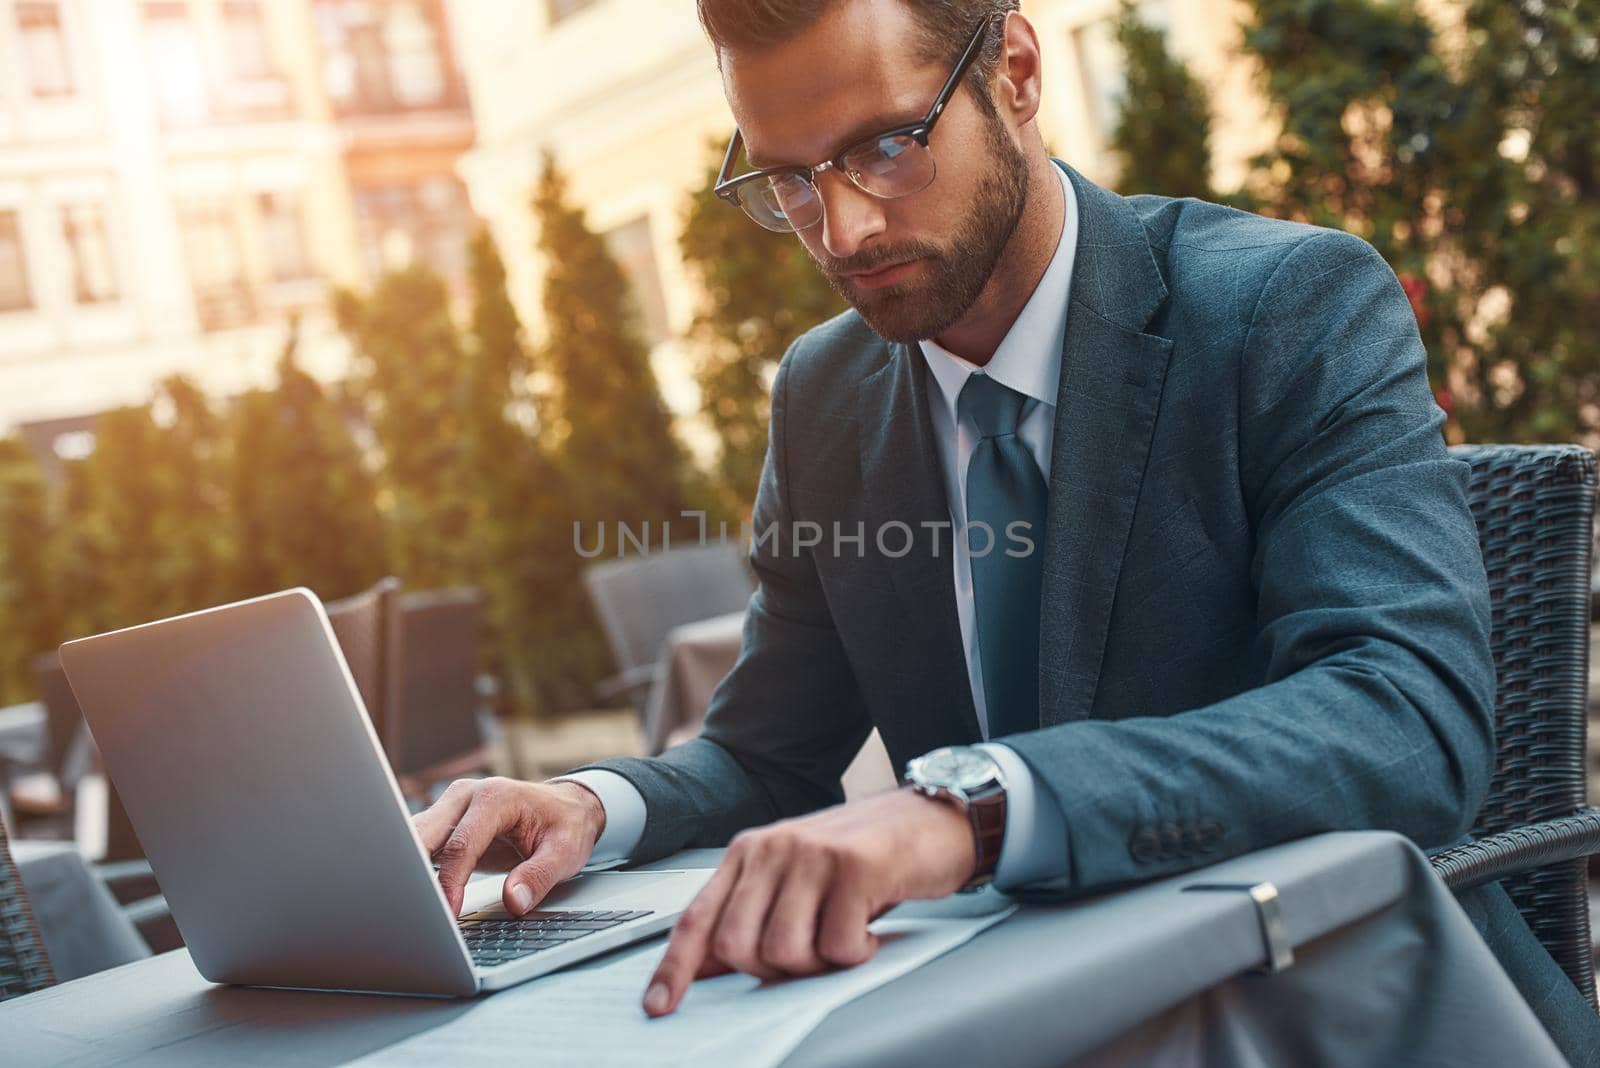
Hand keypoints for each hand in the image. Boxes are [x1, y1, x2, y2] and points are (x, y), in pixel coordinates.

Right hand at [412, 777, 605, 917]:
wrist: (566, 807)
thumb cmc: (565, 825)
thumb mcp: (565, 852)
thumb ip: (539, 876)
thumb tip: (513, 902)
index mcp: (495, 797)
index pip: (461, 845)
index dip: (450, 883)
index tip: (446, 914)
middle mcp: (466, 795)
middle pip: (424, 834)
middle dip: (411, 870)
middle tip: (406, 909)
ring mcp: (452, 806)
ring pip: (415, 837)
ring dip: (406, 868)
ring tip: (402, 903)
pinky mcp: (445, 820)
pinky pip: (420, 843)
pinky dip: (413, 867)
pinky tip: (410, 892)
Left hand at [642, 788, 975, 1016]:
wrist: (934, 819)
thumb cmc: (865, 858)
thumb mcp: (798, 882)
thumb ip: (753, 915)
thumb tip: (705, 969)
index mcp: (750, 852)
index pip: (697, 917)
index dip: (675, 967)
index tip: (658, 1006)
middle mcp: (773, 846)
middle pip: (737, 945)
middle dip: (772, 970)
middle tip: (812, 955)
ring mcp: (812, 853)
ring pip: (784, 951)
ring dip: (819, 963)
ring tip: (845, 938)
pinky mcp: (855, 865)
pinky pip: (838, 945)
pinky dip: (857, 953)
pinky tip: (871, 931)